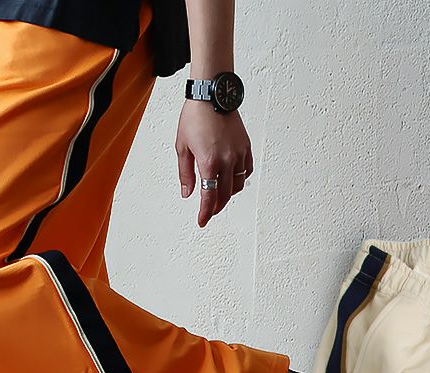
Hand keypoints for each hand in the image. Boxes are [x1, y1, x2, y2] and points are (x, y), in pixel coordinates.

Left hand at [175, 99, 253, 227]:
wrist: (212, 94)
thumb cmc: (195, 116)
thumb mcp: (182, 147)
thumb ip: (185, 173)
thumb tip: (187, 193)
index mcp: (208, 162)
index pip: (208, 197)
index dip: (205, 213)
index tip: (202, 221)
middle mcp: (226, 161)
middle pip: (224, 195)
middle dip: (216, 207)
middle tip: (209, 211)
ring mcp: (238, 154)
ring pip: (237, 186)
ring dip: (228, 194)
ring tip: (219, 195)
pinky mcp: (245, 147)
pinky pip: (247, 171)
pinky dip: (240, 179)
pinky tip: (232, 180)